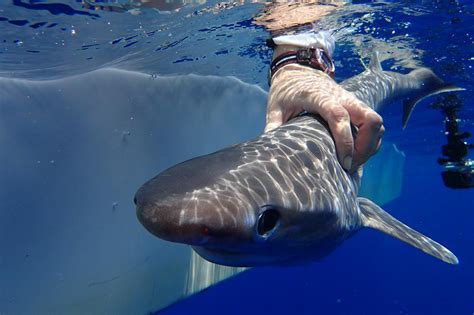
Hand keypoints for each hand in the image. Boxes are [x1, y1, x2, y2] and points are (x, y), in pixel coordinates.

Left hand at [265, 64, 383, 172]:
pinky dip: (371, 139)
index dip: (345, 140)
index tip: (344, 162)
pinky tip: (356, 153)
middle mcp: (341, 97)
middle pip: (370, 119)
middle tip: (350, 166)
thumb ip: (274, 126)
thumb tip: (270, 147)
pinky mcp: (355, 104)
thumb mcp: (275, 107)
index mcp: (319, 97)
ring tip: (354, 162)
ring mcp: (351, 100)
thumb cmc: (285, 90)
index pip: (339, 116)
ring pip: (375, 122)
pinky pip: (373, 122)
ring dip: (370, 144)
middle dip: (366, 147)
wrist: (297, 68)